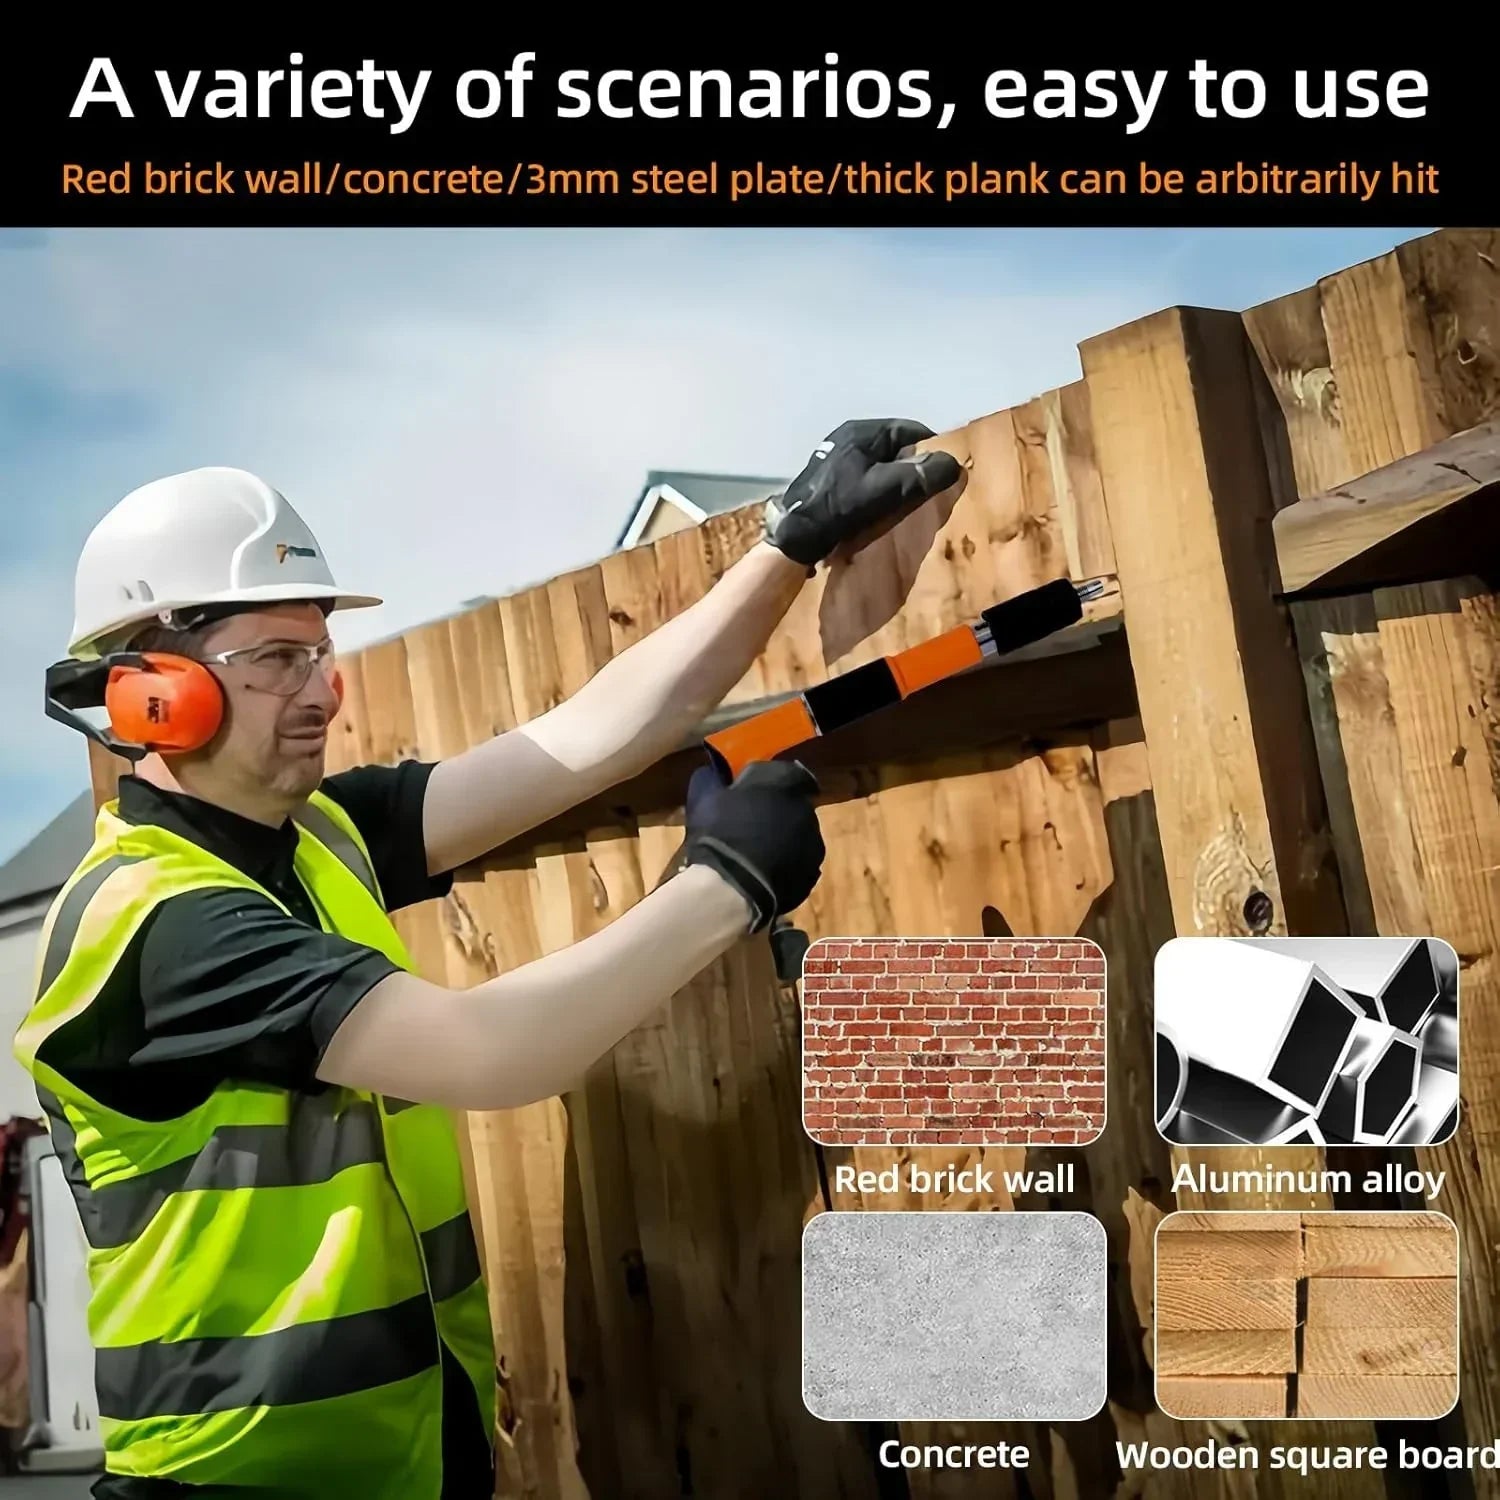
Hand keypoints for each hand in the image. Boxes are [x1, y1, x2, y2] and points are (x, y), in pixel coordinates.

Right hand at [681, 760, 824, 931]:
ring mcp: (813, 843)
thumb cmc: (718, 833)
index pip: (790, 774)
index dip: (773, 784)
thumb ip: (712, 779)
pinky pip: (799, 863)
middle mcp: (807, 809)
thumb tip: (713, 773)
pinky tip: (765, 874)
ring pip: (799, 836)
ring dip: (784, 840)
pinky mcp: (812, 874)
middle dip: (778, 813)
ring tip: (758, 855)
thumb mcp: (705, 797)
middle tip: (752, 826)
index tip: (755, 794)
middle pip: (795, 806)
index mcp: (786, 784)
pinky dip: (786, 865)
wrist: (732, 887)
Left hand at [762, 418, 963, 566]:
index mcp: (863, 431)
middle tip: (927, 491)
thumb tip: (952, 463)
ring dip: (897, 478)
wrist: (796, 537)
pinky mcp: (831, 476)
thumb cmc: (842, 508)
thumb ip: (921, 475)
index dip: (932, 452)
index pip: (912, 431)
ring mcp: (838, 455)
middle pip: (897, 446)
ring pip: (882, 462)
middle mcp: (849, 436)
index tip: (944, 475)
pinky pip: (867, 474)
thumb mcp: (887, 490)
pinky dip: (880, 487)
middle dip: (914, 466)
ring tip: (906, 501)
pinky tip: (882, 506)